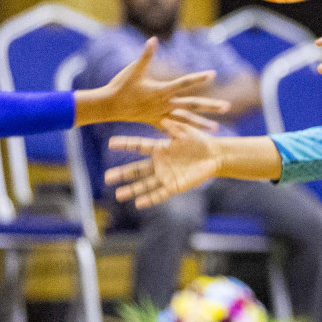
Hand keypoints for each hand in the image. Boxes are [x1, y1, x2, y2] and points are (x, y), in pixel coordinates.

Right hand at [78, 37, 229, 130]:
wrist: (108, 106)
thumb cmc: (120, 85)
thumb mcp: (134, 69)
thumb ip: (146, 55)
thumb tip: (153, 39)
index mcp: (161, 90)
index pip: (184, 83)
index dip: (199, 78)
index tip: (213, 74)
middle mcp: (164, 104)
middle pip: (192, 105)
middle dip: (210, 106)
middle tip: (228, 106)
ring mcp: (161, 115)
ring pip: (186, 121)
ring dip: (201, 124)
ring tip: (217, 128)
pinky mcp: (155, 122)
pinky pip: (172, 129)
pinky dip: (183, 132)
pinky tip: (194, 137)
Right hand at [106, 120, 223, 208]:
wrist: (215, 156)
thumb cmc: (200, 141)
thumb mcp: (187, 131)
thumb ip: (175, 127)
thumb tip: (163, 119)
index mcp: (160, 148)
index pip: (139, 146)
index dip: (126, 144)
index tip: (110, 143)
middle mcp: (159, 163)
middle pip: (137, 169)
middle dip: (122, 174)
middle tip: (107, 177)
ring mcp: (166, 176)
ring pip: (145, 184)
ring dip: (132, 190)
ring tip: (117, 195)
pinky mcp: (174, 186)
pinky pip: (160, 194)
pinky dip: (149, 199)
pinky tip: (138, 203)